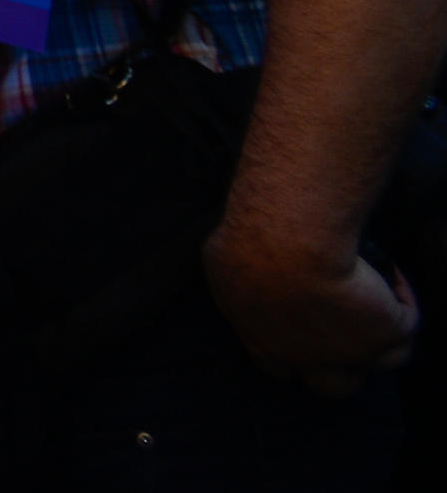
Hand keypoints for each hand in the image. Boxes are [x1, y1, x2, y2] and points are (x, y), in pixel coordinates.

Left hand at [206, 222, 418, 393]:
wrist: (289, 246)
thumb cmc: (245, 247)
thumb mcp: (221, 264)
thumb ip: (234, 278)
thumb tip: (240, 266)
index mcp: (264, 345)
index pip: (277, 366)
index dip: (288, 351)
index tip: (293, 324)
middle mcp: (309, 358)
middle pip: (331, 384)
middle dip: (338, 366)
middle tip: (341, 329)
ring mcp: (350, 350)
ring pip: (380, 363)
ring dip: (380, 342)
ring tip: (376, 310)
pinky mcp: (385, 331)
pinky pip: (408, 324)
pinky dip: (405, 303)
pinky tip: (392, 279)